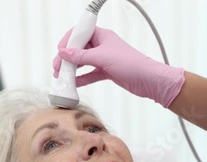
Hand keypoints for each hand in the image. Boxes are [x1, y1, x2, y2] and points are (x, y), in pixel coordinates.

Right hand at [53, 27, 184, 107]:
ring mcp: (104, 59)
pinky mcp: (107, 72)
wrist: (148, 80)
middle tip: (57, 67)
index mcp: (102, 36)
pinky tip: (73, 84)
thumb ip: (82, 56)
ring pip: (83, 62)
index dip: (68, 41)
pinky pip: (90, 74)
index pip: (80, 33)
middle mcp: (102, 46)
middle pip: (79, 49)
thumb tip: (64, 52)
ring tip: (61, 76)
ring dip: (72, 69)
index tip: (59, 50)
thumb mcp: (103, 58)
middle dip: (66, 57)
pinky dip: (81, 78)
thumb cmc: (132, 64)